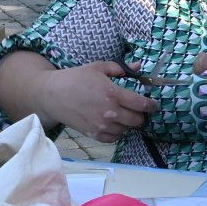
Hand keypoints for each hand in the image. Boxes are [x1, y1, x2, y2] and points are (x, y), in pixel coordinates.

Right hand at [37, 62, 157, 143]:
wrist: (53, 95)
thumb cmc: (75, 78)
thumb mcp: (98, 67)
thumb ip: (119, 68)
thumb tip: (137, 67)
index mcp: (113, 94)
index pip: (141, 104)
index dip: (151, 105)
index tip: (153, 105)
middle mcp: (109, 112)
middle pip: (137, 121)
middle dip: (141, 116)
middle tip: (138, 111)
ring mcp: (101, 125)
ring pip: (126, 130)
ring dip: (128, 124)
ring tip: (124, 116)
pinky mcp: (93, 134)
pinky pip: (114, 138)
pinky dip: (117, 133)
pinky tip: (114, 124)